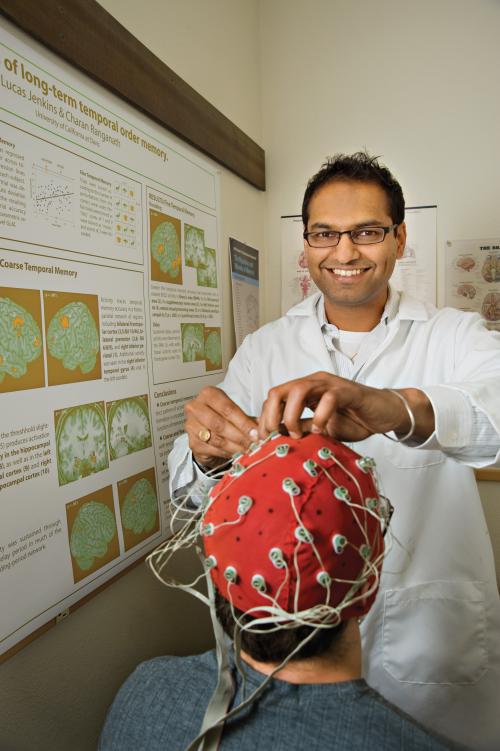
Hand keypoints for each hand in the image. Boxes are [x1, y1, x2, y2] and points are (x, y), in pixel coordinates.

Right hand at [185, 386, 258, 467]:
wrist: (207, 432)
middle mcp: (195, 407)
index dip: (243, 422)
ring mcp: (191, 425)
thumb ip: (249, 419)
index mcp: (208, 394)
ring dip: (235, 446)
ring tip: (248, 450)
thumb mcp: (236, 414)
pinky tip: (237, 454)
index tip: (256, 432)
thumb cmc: (224, 418)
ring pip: (216, 438)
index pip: (227, 408)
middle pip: (219, 424)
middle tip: (253, 444)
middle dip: (239, 436)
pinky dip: (227, 453)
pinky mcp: (192, 442)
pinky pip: (212, 449)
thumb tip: (265, 429)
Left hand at [258, 372, 434, 441]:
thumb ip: (302, 431)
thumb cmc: (354, 420)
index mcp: (303, 391)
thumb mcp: (322, 430)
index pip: (272, 399)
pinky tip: (323, 432)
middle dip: (271, 417)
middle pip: (277, 392)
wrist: (385, 414)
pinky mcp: (348, 391)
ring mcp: (330, 384)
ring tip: (298, 435)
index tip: (264, 441)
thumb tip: (277, 442)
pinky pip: (328, 399)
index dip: (264, 420)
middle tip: (276, 438)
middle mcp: (313, 383)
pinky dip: (321, 417)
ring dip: (292, 416)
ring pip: (298, 391)